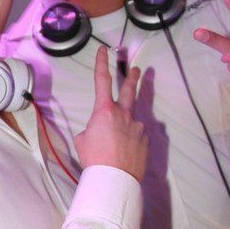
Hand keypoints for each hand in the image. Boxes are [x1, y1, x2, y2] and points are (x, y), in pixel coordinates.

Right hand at [74, 47, 147, 181]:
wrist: (114, 178)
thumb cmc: (94, 158)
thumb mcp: (83, 139)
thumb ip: (93, 128)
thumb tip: (101, 130)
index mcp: (104, 110)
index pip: (102, 80)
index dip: (102, 63)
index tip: (103, 50)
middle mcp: (124, 114)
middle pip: (130, 90)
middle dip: (134, 77)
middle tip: (138, 69)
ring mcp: (138, 126)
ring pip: (131, 121)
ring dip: (126, 128)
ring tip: (118, 142)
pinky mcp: (146, 139)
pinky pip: (137, 137)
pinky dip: (130, 143)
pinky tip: (124, 154)